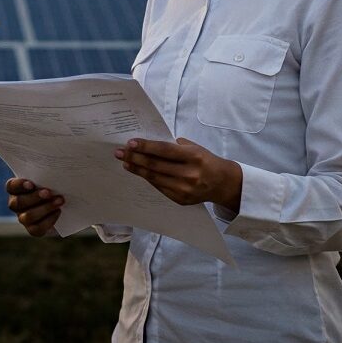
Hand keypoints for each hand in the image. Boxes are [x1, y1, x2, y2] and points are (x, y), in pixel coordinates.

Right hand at [6, 177, 63, 236]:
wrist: (62, 202)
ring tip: (59, 201)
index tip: (31, 184)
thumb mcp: (50, 177)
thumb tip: (56, 161)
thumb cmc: (54, 184)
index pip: (11, 187)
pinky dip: (49, 220)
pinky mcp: (33, 229)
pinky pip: (37, 229)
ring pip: (28, 216)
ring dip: (44, 208)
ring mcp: (23, 218)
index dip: (19, 186)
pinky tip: (58, 212)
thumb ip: (48, 172)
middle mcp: (16, 204)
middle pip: (18, 203)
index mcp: (16, 189)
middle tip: (49, 192)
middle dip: (34, 198)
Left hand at [114, 138, 242, 208]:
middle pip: (156, 165)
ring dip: (137, 169)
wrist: (222, 183)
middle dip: (135, 158)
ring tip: (125, 162)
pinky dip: (148, 179)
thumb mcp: (195, 147)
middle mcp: (189, 174)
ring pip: (154, 178)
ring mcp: (184, 189)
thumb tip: (149, 144)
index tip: (130, 143)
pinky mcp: (180, 199)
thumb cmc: (206, 161)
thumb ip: (174, 146)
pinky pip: (159, 187)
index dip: (145, 146)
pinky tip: (139, 172)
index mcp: (193, 156)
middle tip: (120, 152)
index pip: (164, 150)